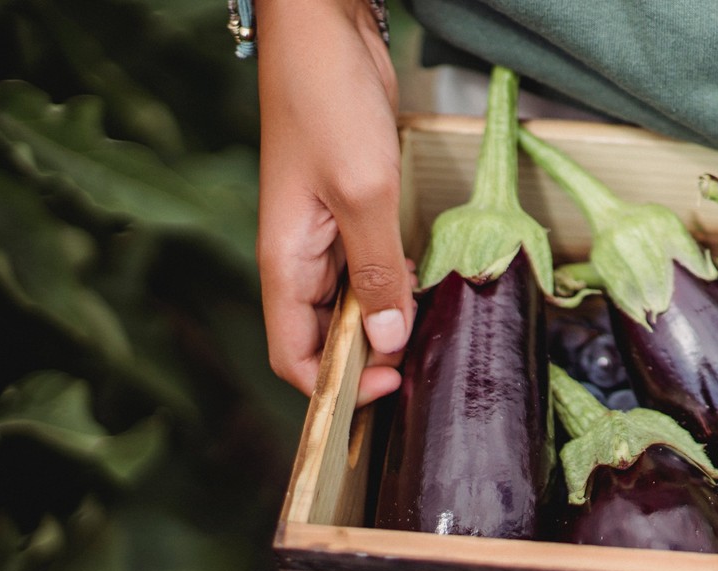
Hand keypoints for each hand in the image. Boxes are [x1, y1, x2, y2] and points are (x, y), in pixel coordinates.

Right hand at [257, 0, 412, 405]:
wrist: (325, 30)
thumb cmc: (328, 101)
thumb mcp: (362, 192)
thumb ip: (375, 270)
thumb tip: (385, 341)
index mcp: (284, 261)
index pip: (293, 356)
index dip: (335, 387)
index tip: (389, 388)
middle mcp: (300, 256)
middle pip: (325, 336)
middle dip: (367, 361)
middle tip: (423, 370)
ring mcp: (326, 233)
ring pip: (352, 303)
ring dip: (386, 323)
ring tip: (432, 337)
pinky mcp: (352, 209)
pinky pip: (370, 266)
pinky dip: (395, 283)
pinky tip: (428, 288)